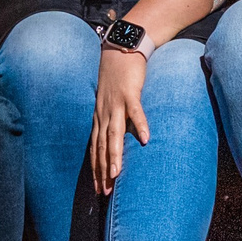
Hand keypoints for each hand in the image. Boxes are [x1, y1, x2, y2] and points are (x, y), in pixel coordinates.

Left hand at [90, 45, 148, 193]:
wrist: (120, 49)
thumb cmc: (117, 77)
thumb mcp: (110, 101)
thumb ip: (112, 119)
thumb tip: (115, 139)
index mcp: (100, 117)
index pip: (95, 148)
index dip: (96, 169)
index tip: (98, 189)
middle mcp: (105, 113)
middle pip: (102, 146)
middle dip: (102, 170)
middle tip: (104, 191)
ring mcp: (117, 103)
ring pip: (114, 133)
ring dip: (114, 155)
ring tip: (116, 174)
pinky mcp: (131, 93)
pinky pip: (136, 112)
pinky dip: (140, 125)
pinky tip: (146, 139)